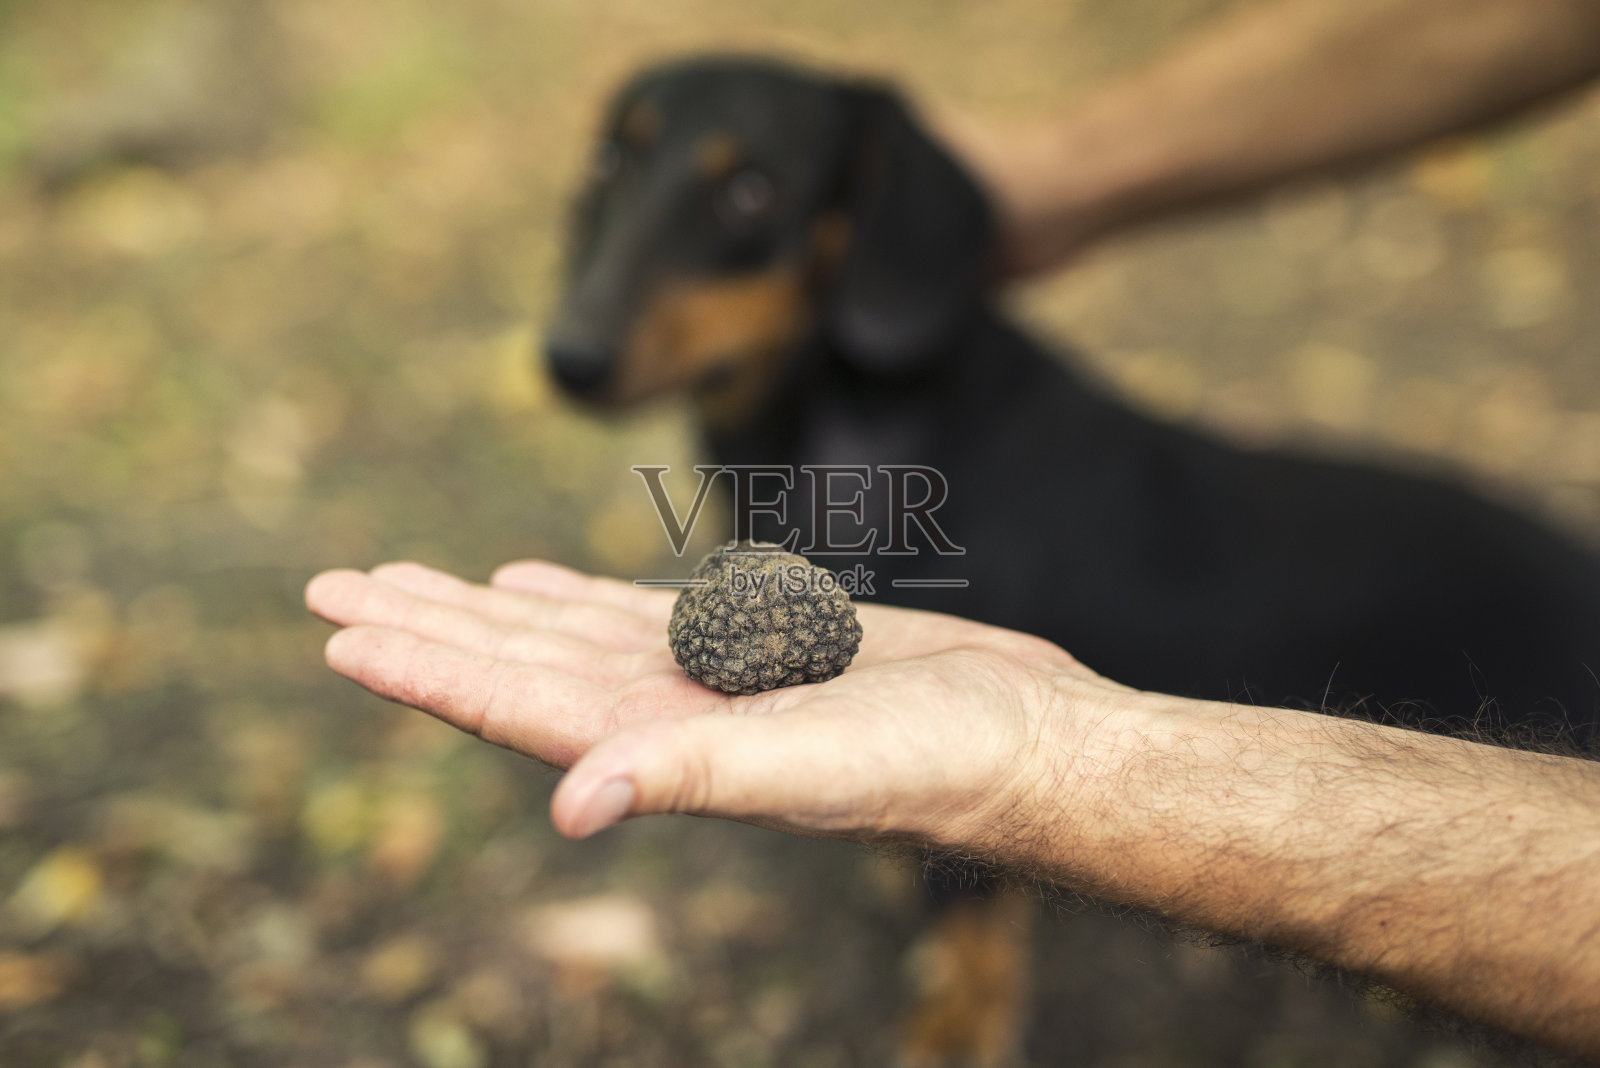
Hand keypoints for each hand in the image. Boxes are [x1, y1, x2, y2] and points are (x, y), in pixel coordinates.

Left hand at [304, 560, 1124, 847]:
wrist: (1019, 737)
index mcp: (660, 749)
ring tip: (404, 578)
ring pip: (559, 635)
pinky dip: (569, 598)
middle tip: (331, 587)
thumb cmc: (932, 763)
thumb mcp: (808, 766)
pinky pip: (631, 615)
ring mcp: (701, 681)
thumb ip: (689, 775)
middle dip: (425, 623)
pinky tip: (527, 583)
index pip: (512, 706)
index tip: (340, 632)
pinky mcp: (750, 644)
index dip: (425, 669)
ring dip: (480, 608)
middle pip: (513, 664)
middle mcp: (662, 718)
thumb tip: (573, 806)